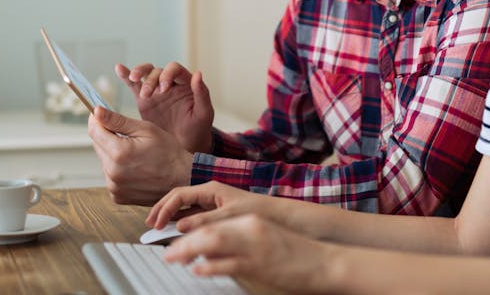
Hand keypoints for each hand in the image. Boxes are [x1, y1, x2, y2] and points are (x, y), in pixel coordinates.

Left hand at [87, 106, 193, 205]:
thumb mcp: (146, 129)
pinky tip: (135, 166)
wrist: (183, 178)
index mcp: (119, 153)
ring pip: (104, 161)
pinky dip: (118, 168)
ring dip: (113, 153)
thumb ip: (117, 120)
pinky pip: (110, 176)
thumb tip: (96, 111)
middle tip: (127, 134)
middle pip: (98, 146)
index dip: (96, 120)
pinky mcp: (118, 195)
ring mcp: (114, 186)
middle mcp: (112, 172)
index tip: (98, 113)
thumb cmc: (168, 152)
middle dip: (108, 136)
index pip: (94, 131)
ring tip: (136, 153)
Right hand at [115, 62, 213, 152]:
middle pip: (157, 71)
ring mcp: (156, 91)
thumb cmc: (198, 129)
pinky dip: (126, 76)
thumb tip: (198, 73)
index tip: (164, 88)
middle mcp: (170, 84)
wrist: (185, 146)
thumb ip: (202, 93)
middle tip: (148, 93)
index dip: (168, 74)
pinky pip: (134, 85)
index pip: (174, 69)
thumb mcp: (204, 113)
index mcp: (185, 83)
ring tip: (133, 78)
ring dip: (138, 73)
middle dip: (151, 79)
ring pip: (145, 74)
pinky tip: (119, 68)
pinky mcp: (144, 100)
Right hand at [146, 181, 278, 231]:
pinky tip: (175, 231)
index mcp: (210, 189)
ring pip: (183, 206)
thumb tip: (180, 226)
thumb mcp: (228, 215)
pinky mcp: (213, 210)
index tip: (157, 223)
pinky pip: (192, 214)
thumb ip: (204, 220)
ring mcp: (209, 201)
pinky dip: (182, 222)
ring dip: (170, 217)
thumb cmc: (254, 210)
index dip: (165, 209)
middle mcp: (207, 193)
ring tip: (158, 229)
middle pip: (177, 198)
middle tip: (149, 224)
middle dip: (162, 210)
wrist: (272, 213)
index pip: (179, 195)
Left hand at [164, 214, 335, 292]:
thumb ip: (239, 239)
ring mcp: (254, 245)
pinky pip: (227, 262)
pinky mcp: (258, 263)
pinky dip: (209, 265)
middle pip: (207, 230)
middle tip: (167, 252)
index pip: (213, 220)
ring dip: (188, 249)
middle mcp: (250, 228)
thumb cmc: (294, 252)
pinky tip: (197, 268)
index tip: (175, 237)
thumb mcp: (263, 238)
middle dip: (183, 240)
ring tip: (172, 257)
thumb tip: (211, 249)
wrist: (322, 260)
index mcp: (250, 220)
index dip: (191, 228)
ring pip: (212, 242)